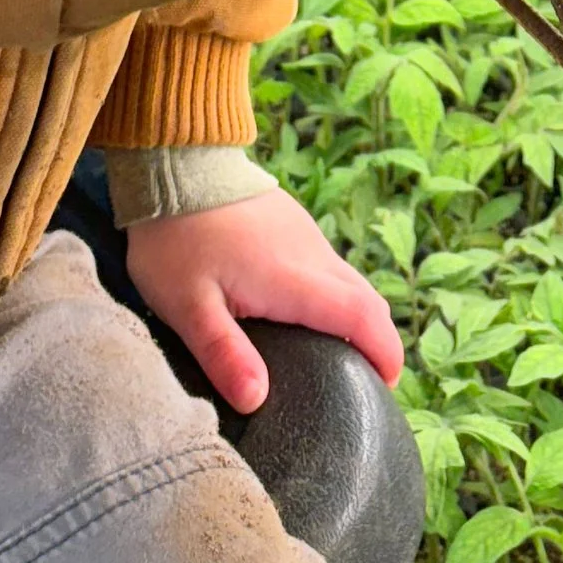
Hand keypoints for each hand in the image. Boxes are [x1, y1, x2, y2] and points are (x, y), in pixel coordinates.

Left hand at [125, 186, 404, 414]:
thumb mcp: (187, 305)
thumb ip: (223, 353)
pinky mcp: (292, 224)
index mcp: (294, 278)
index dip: (385, 352)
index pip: (362, 317)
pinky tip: (305, 313)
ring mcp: (305, 235)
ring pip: (349, 280)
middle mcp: (312, 255)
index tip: (386, 385)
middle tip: (368, 381)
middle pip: (367, 300)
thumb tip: (256, 399)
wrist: (175, 162)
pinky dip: (335, 295)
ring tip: (338, 354)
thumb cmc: (176, 237)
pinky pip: (328, 265)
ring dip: (357, 316)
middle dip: (379, 340)